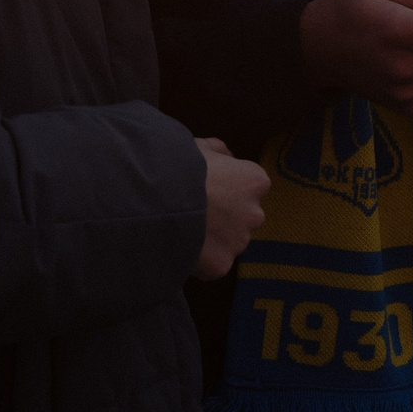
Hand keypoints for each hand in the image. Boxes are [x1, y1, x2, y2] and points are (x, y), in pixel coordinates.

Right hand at [193, 138, 269, 280]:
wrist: (157, 200)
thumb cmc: (179, 168)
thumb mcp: (199, 147)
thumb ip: (219, 150)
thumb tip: (227, 156)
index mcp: (255, 181)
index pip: (252, 187)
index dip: (229, 187)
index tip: (210, 188)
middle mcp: (255, 213)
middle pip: (243, 217)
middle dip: (225, 216)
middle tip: (197, 212)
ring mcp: (239, 242)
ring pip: (229, 242)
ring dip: (213, 239)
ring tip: (184, 229)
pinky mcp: (222, 264)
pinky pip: (213, 264)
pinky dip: (200, 261)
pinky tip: (180, 247)